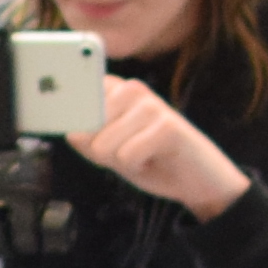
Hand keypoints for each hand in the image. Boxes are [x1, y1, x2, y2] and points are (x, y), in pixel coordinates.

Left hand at [75, 78, 252, 219]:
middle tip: (129, 151)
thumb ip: (86, 139)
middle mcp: (131, 88)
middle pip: (86, 133)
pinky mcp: (167, 125)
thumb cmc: (149, 159)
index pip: (75, 108)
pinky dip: (137, 167)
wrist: (195, 179)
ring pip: (104, 146)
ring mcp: (150, 104)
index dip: (82, 134)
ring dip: (122, 161)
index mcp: (115, 89)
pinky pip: (127, 156)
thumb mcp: (108, 151)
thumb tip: (72, 132)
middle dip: (103, 153)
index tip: (100, 139)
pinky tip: (155, 159)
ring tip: (144, 154)